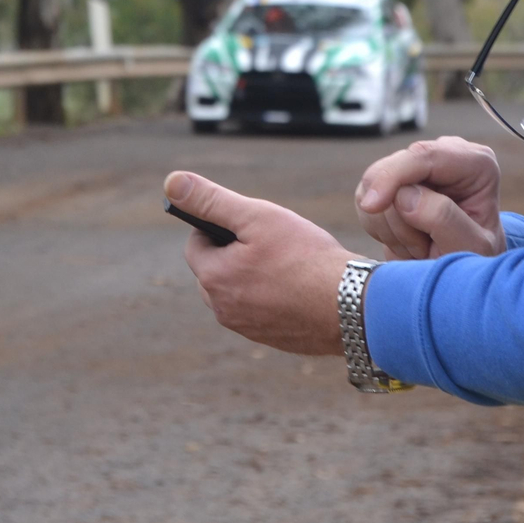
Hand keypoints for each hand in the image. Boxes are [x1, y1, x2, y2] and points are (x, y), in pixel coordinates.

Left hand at [165, 171, 349, 355]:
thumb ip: (211, 200)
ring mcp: (249, 329)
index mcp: (213, 280)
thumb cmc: (305, 257)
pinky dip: (273, 295)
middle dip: (236, 252)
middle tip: (273, 242)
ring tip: (289, 263)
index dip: (220, 226)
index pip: (196, 244)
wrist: (350, 306)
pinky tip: (300, 285)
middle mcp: (224, 311)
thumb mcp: (256, 217)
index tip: (249, 223)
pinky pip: (261, 309)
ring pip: (239, 291)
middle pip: (216, 270)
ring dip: (254, 275)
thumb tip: (172, 183)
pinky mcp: (273, 339)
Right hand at [354, 136, 505, 259]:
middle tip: (423, 249)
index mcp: (476, 163)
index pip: (424, 155)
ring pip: (371, 185)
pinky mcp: (393, 179)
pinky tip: (406, 242)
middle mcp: (446, 154)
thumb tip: (404, 196)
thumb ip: (444, 219)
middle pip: (391, 168)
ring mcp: (417, 165)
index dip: (392, 176)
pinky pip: (363, 198)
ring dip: (389, 227)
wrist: (461, 274)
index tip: (371, 206)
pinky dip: (379, 228)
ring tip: (420, 248)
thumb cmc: (474, 259)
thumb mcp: (471, 247)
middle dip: (397, 216)